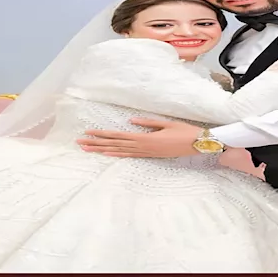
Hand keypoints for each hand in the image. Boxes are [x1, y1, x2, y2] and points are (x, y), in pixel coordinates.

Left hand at [77, 118, 202, 157]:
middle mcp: (142, 147)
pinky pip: (129, 156)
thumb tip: (130, 122)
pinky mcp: (150, 156)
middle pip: (114, 145)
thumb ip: (147, 123)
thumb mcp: (165, 123)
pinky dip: (117, 155)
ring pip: (119, 151)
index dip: (102, 134)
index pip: (117, 136)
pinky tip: (107, 155)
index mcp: (144, 137)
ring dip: (102, 150)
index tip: (88, 133)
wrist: (197, 144)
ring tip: (88, 149)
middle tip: (79, 143)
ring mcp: (145, 153)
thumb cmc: (183, 131)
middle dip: (96, 143)